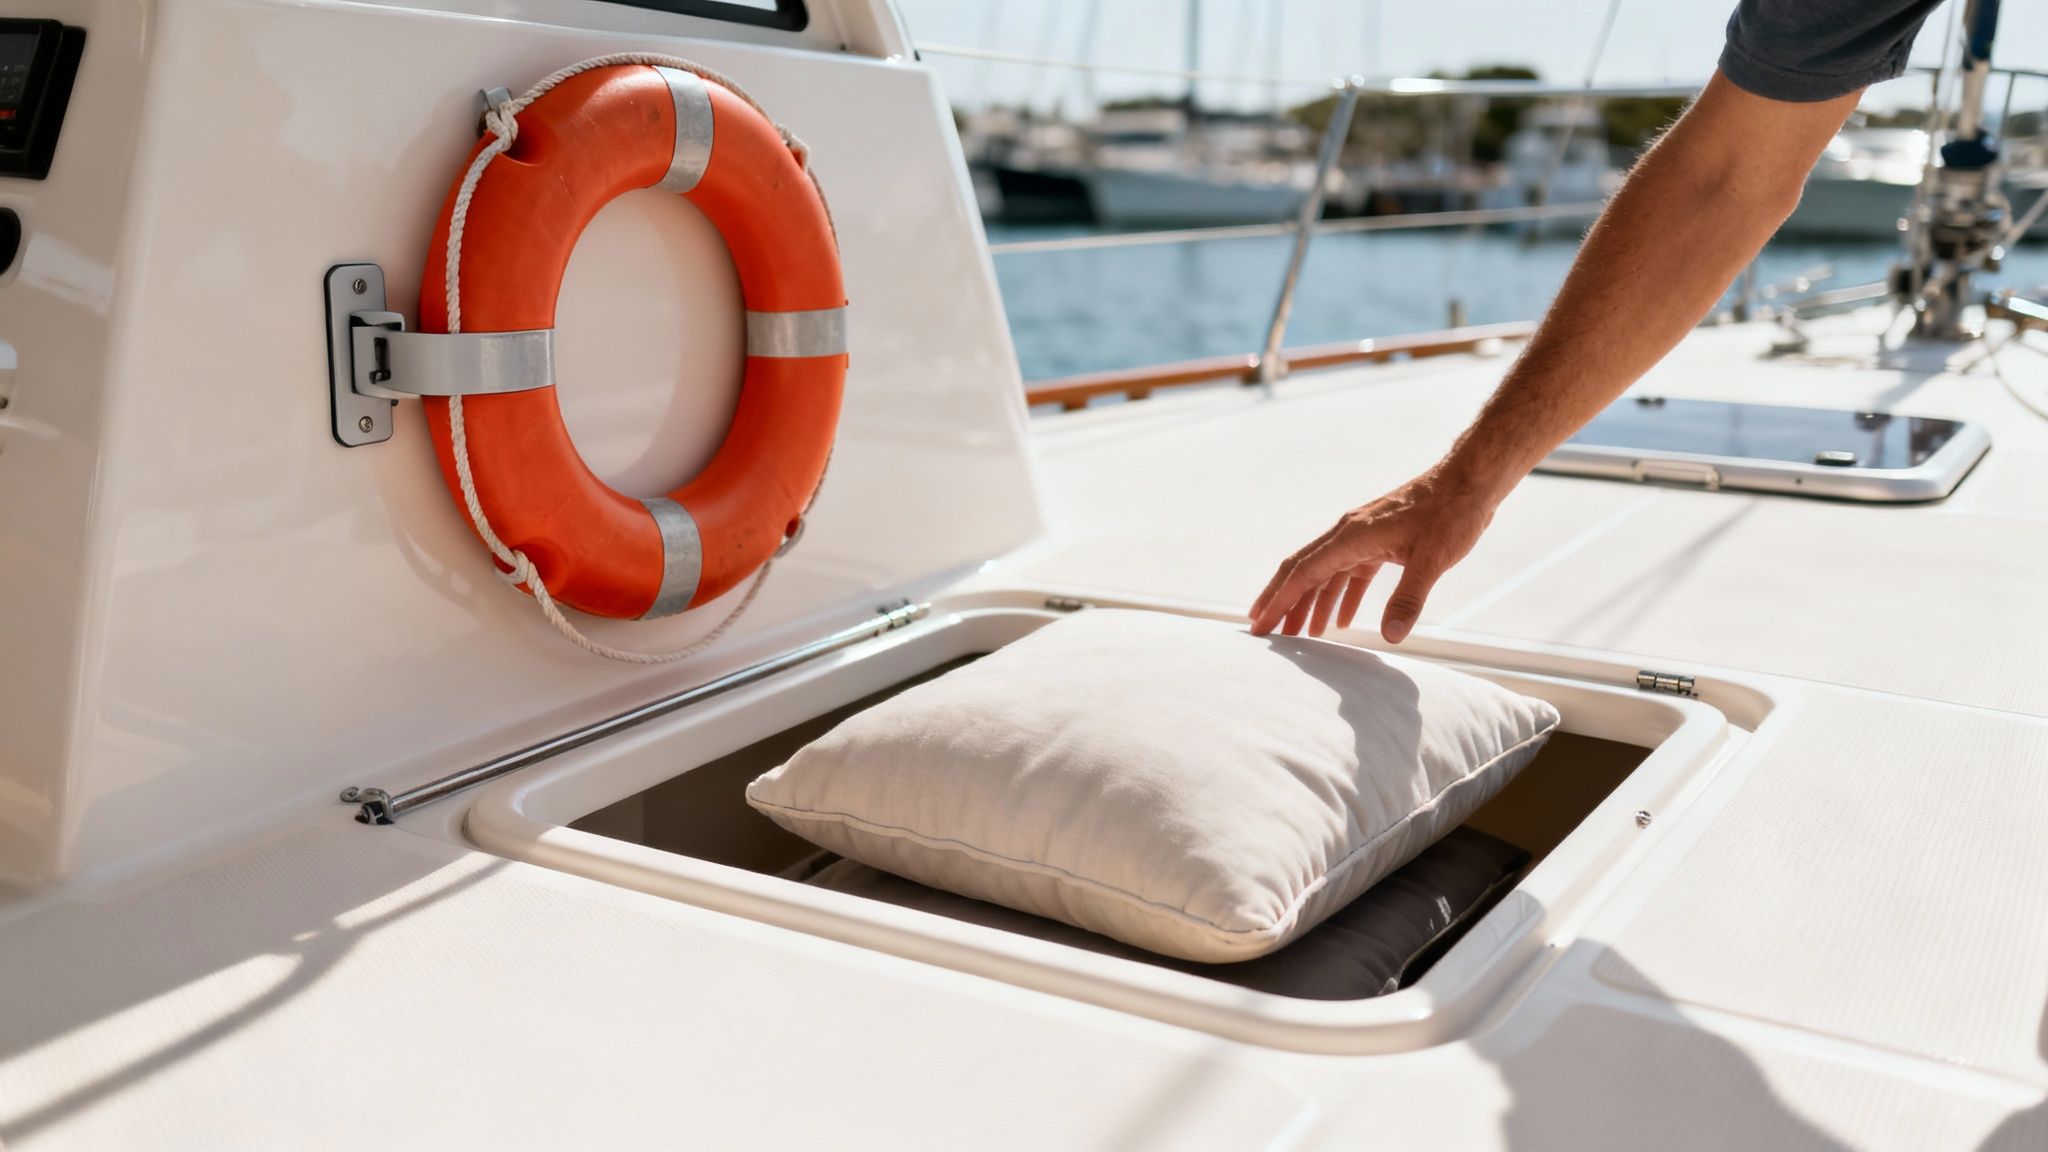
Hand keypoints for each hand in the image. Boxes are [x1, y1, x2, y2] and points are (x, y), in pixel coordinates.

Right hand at [1247, 468, 1499, 642]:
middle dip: (1282, 603)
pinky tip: (1343, 621)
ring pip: (1325, 574)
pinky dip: (1342, 596)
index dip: (1279, 601)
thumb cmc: (1451, 513)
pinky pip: (1350, 572)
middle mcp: (1349, 534)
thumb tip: (1391, 637)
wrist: (1470, 482)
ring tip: (1300, 636)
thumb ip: (1408, 599)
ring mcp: (1362, 537)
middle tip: (1264, 633)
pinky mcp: (1379, 541)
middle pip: (1303, 571)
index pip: (1303, 573)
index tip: (1259, 624)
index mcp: (1351, 536)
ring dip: (1311, 604)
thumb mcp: (1432, 559)